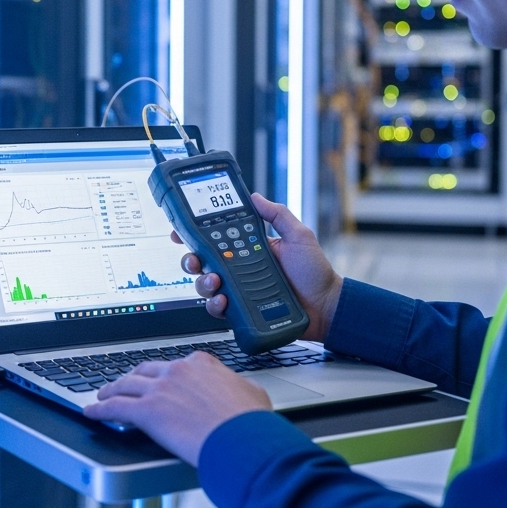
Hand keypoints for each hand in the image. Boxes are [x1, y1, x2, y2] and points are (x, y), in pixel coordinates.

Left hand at [83, 351, 271, 466]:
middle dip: (132, 377)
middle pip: (145, 371)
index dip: (163, 374)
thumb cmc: (249, 421)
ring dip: (111, 390)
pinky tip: (92, 412)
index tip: (159, 380)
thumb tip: (238, 387)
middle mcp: (177, 370)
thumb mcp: (251, 392)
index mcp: (200, 363)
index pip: (175, 365)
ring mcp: (159, 389)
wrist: (239, 438)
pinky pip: (115, 407)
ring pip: (126, 385)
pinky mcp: (146, 411)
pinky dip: (100, 409)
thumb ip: (237, 385)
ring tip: (103, 395)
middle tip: (125, 384)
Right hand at [176, 193, 342, 341]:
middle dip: (192, 259)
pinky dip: (215, 304)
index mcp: (248, 249)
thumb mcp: (299, 236)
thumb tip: (255, 196)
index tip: (180, 231)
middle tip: (196, 259)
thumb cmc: (315, 272)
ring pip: (205, 285)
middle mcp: (239, 269)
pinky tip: (223, 300)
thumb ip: (277, 215)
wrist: (326, 306)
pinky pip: (218, 308)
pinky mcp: (241, 311)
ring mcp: (239, 290)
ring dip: (203, 281)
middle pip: (203, 262)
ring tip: (215, 280)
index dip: (194, 235)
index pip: (215, 239)